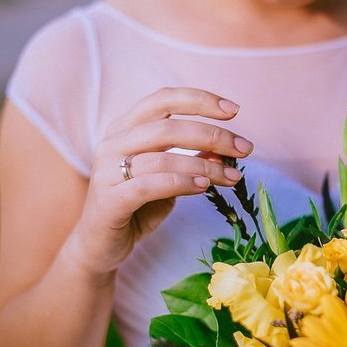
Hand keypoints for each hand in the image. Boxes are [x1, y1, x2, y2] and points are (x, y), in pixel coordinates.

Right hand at [67, 87, 252, 276]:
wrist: (100, 246)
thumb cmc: (138, 206)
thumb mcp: (170, 178)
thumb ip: (193, 161)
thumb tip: (228, 151)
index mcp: (126, 128)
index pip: (164, 99)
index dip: (200, 100)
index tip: (234, 111)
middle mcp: (113, 142)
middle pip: (169, 127)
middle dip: (213, 135)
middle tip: (245, 149)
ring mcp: (106, 171)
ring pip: (163, 158)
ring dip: (205, 166)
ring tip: (232, 177)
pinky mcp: (108, 200)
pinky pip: (148, 185)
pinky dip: (181, 182)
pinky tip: (204, 187)